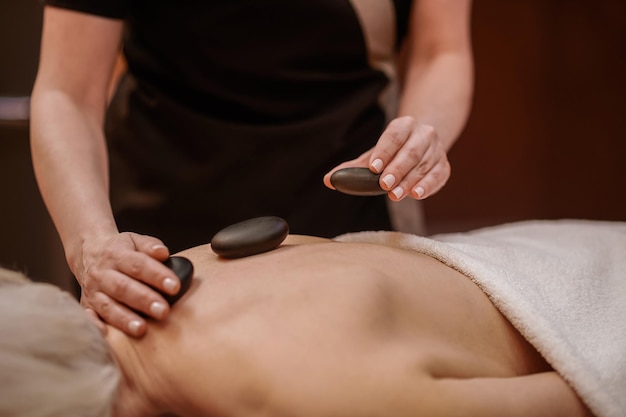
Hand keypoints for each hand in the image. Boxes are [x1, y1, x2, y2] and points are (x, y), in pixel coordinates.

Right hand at [73, 232, 180, 336]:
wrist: (87, 253)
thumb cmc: (119, 249)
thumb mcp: (134, 240)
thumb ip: (150, 246)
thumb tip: (163, 253)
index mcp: (116, 255)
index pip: (139, 265)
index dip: (157, 275)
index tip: (175, 286)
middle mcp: (102, 274)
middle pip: (123, 288)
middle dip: (144, 300)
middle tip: (163, 311)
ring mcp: (93, 291)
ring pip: (108, 306)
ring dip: (124, 319)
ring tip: (142, 329)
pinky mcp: (86, 305)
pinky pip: (88, 317)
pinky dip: (95, 326)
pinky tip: (107, 334)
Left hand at [324, 116, 450, 200]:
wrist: (424, 140)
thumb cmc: (394, 150)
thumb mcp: (375, 153)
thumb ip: (354, 167)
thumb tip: (328, 180)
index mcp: (404, 125)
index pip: (393, 136)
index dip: (383, 152)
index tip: (373, 167)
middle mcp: (424, 134)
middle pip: (411, 151)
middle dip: (397, 169)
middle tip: (384, 184)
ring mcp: (436, 149)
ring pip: (424, 165)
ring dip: (409, 181)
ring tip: (395, 195)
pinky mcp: (444, 166)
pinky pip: (438, 176)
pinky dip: (428, 186)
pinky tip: (416, 194)